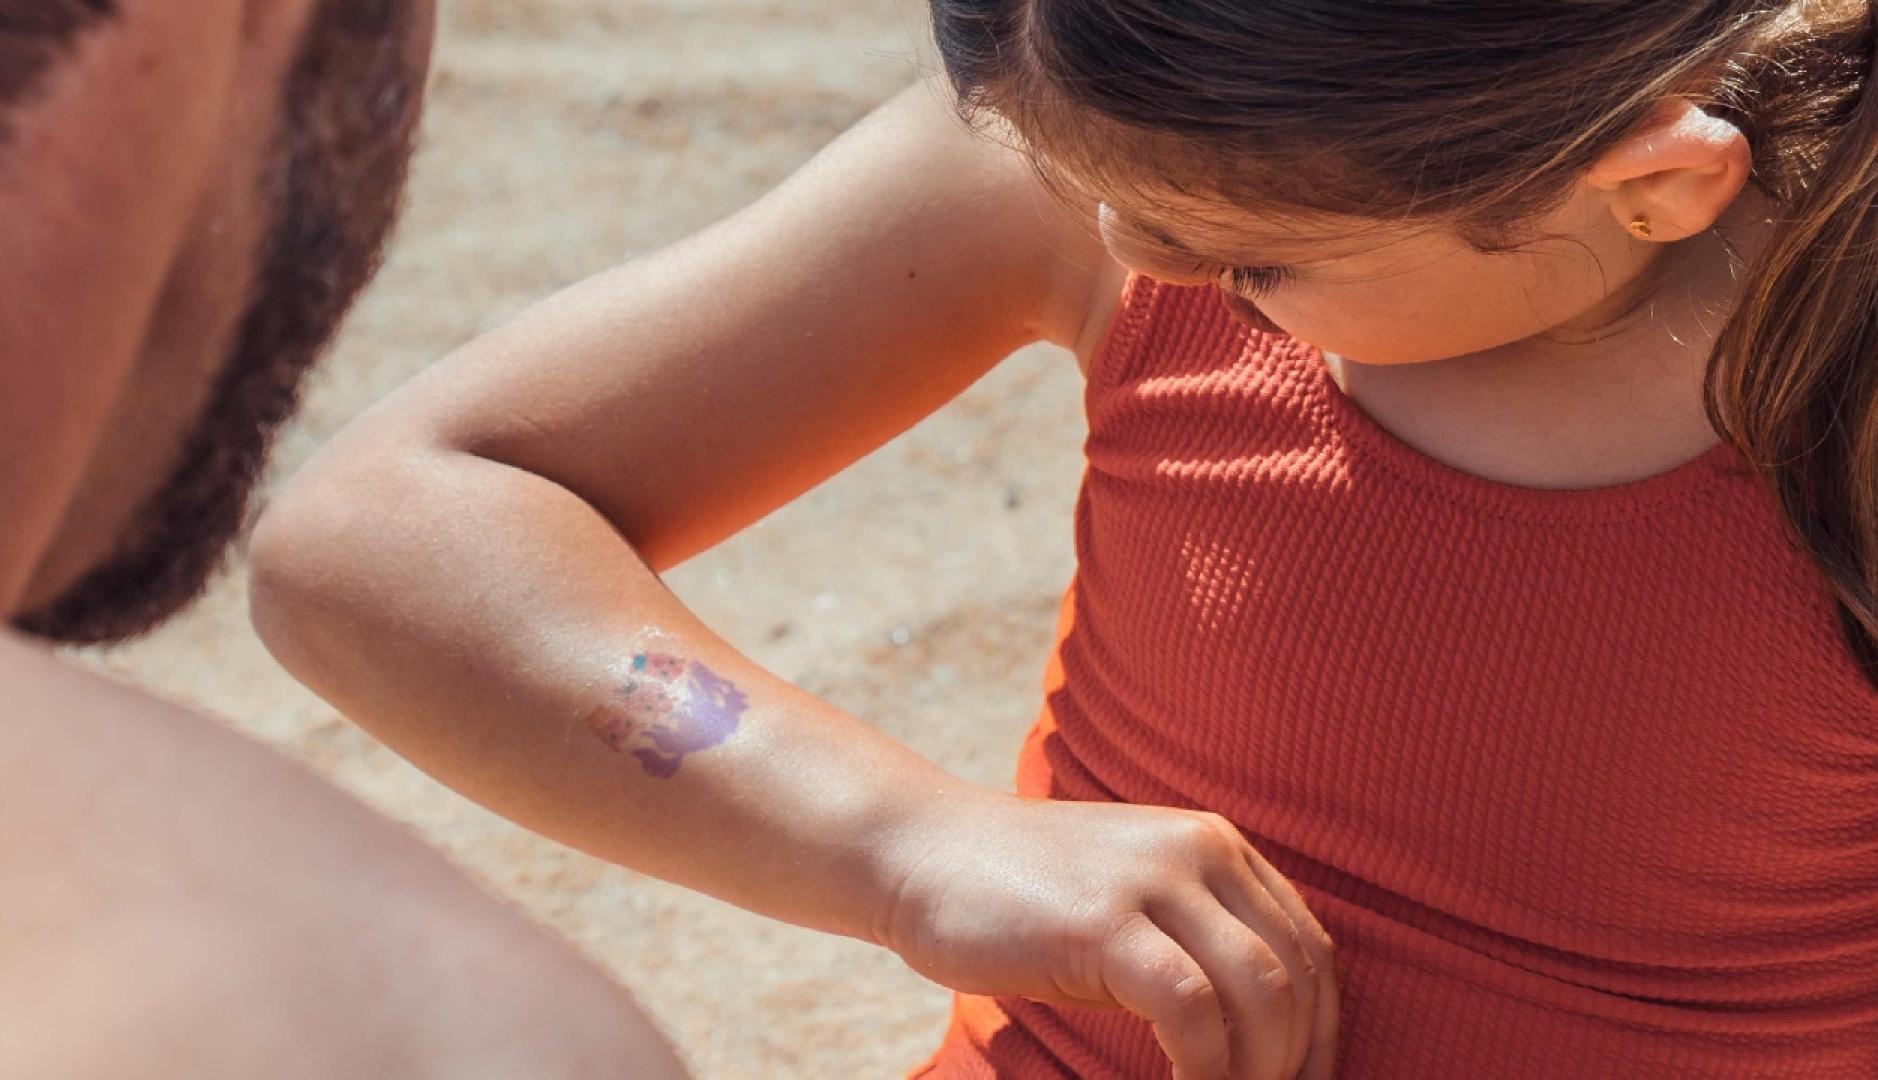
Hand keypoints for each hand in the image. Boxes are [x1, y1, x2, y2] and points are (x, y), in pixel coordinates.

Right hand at [871, 787, 1338, 1079]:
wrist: (920, 850)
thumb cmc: (1021, 895)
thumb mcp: (1130, 898)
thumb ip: (1193, 937)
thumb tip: (1261, 1034)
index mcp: (1214, 844)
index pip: (1308, 949)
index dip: (1321, 1034)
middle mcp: (1199, 849)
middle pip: (1295, 976)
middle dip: (1293, 1063)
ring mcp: (1153, 879)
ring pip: (1259, 994)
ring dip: (1254, 1073)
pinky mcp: (1105, 921)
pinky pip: (1191, 1012)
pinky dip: (1204, 1071)